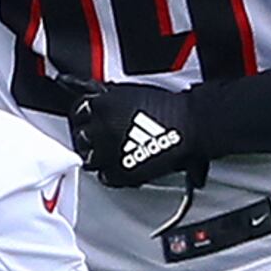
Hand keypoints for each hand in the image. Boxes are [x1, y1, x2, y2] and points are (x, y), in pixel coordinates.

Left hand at [68, 81, 204, 191]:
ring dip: (97, 156)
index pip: (78, 112)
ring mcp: (109, 152)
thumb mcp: (132, 93)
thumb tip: (100, 102)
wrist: (191, 125)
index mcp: (103, 105)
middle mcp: (102, 128)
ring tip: (109, 154)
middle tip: (99, 139)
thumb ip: (111, 99)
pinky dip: (111, 174)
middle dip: (89, 138)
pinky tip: (120, 167)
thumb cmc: (171, 108)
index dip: (84, 118)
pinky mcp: (121, 172)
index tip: (88, 120)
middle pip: (81, 137)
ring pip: (89, 159)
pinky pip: (106, 177)